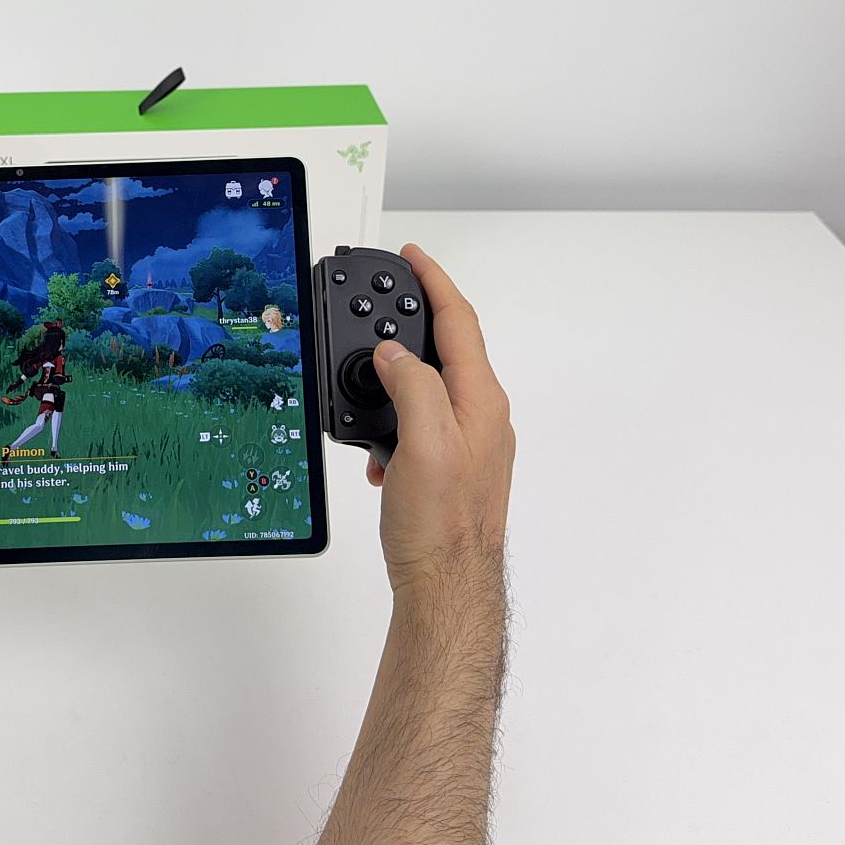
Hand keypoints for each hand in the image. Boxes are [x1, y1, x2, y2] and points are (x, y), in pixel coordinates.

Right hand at [367, 244, 515, 600]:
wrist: (447, 588)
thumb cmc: (441, 525)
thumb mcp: (422, 441)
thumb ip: (413, 384)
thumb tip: (392, 354)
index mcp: (481, 400)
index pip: (458, 321)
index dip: (433, 282)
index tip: (412, 256)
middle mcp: (481, 417)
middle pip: (446, 349)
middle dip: (409, 326)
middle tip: (379, 304)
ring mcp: (469, 443)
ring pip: (428, 388)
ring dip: (393, 383)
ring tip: (363, 389)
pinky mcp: (451, 468)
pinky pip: (420, 425)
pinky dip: (392, 425)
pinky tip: (376, 451)